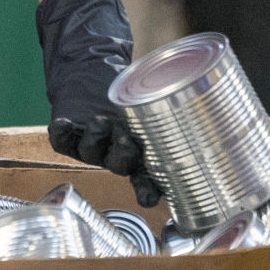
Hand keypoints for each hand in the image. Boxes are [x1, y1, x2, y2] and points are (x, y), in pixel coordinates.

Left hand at [36, 0, 161, 206]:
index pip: (146, 181)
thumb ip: (171, 104)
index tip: (149, 198)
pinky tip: (63, 123)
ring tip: (99, 121)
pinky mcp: (66, 136)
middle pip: (119, 166)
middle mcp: (115, 154)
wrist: (89, 72)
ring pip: (91, 152)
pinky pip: (60, 142)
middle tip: (128, 141)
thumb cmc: (129, 89)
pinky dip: (61, 132)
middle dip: (123, 156)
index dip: (146, 191)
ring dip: (96, 138)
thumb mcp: (151, 97)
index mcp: (140, 154)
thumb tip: (208, 94)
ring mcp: (90, 147)